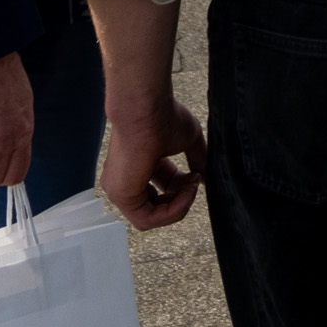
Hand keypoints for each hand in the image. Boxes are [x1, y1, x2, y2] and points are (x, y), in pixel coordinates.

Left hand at [101, 97, 207, 230]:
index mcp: (138, 168)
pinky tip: (186, 190)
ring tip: (192, 184)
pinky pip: (148, 218)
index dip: (182, 188)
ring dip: (179, 205)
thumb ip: (197, 160)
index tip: (196, 174)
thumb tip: (206, 177)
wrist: (146, 108)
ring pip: (151, 218)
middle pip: (156, 208)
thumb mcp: (187, 140)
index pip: (161, 192)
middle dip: (181, 199)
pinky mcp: (122, 196)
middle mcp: (125, 182)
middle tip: (194, 180)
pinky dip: (172, 210)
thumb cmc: (161, 116)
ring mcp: (120, 190)